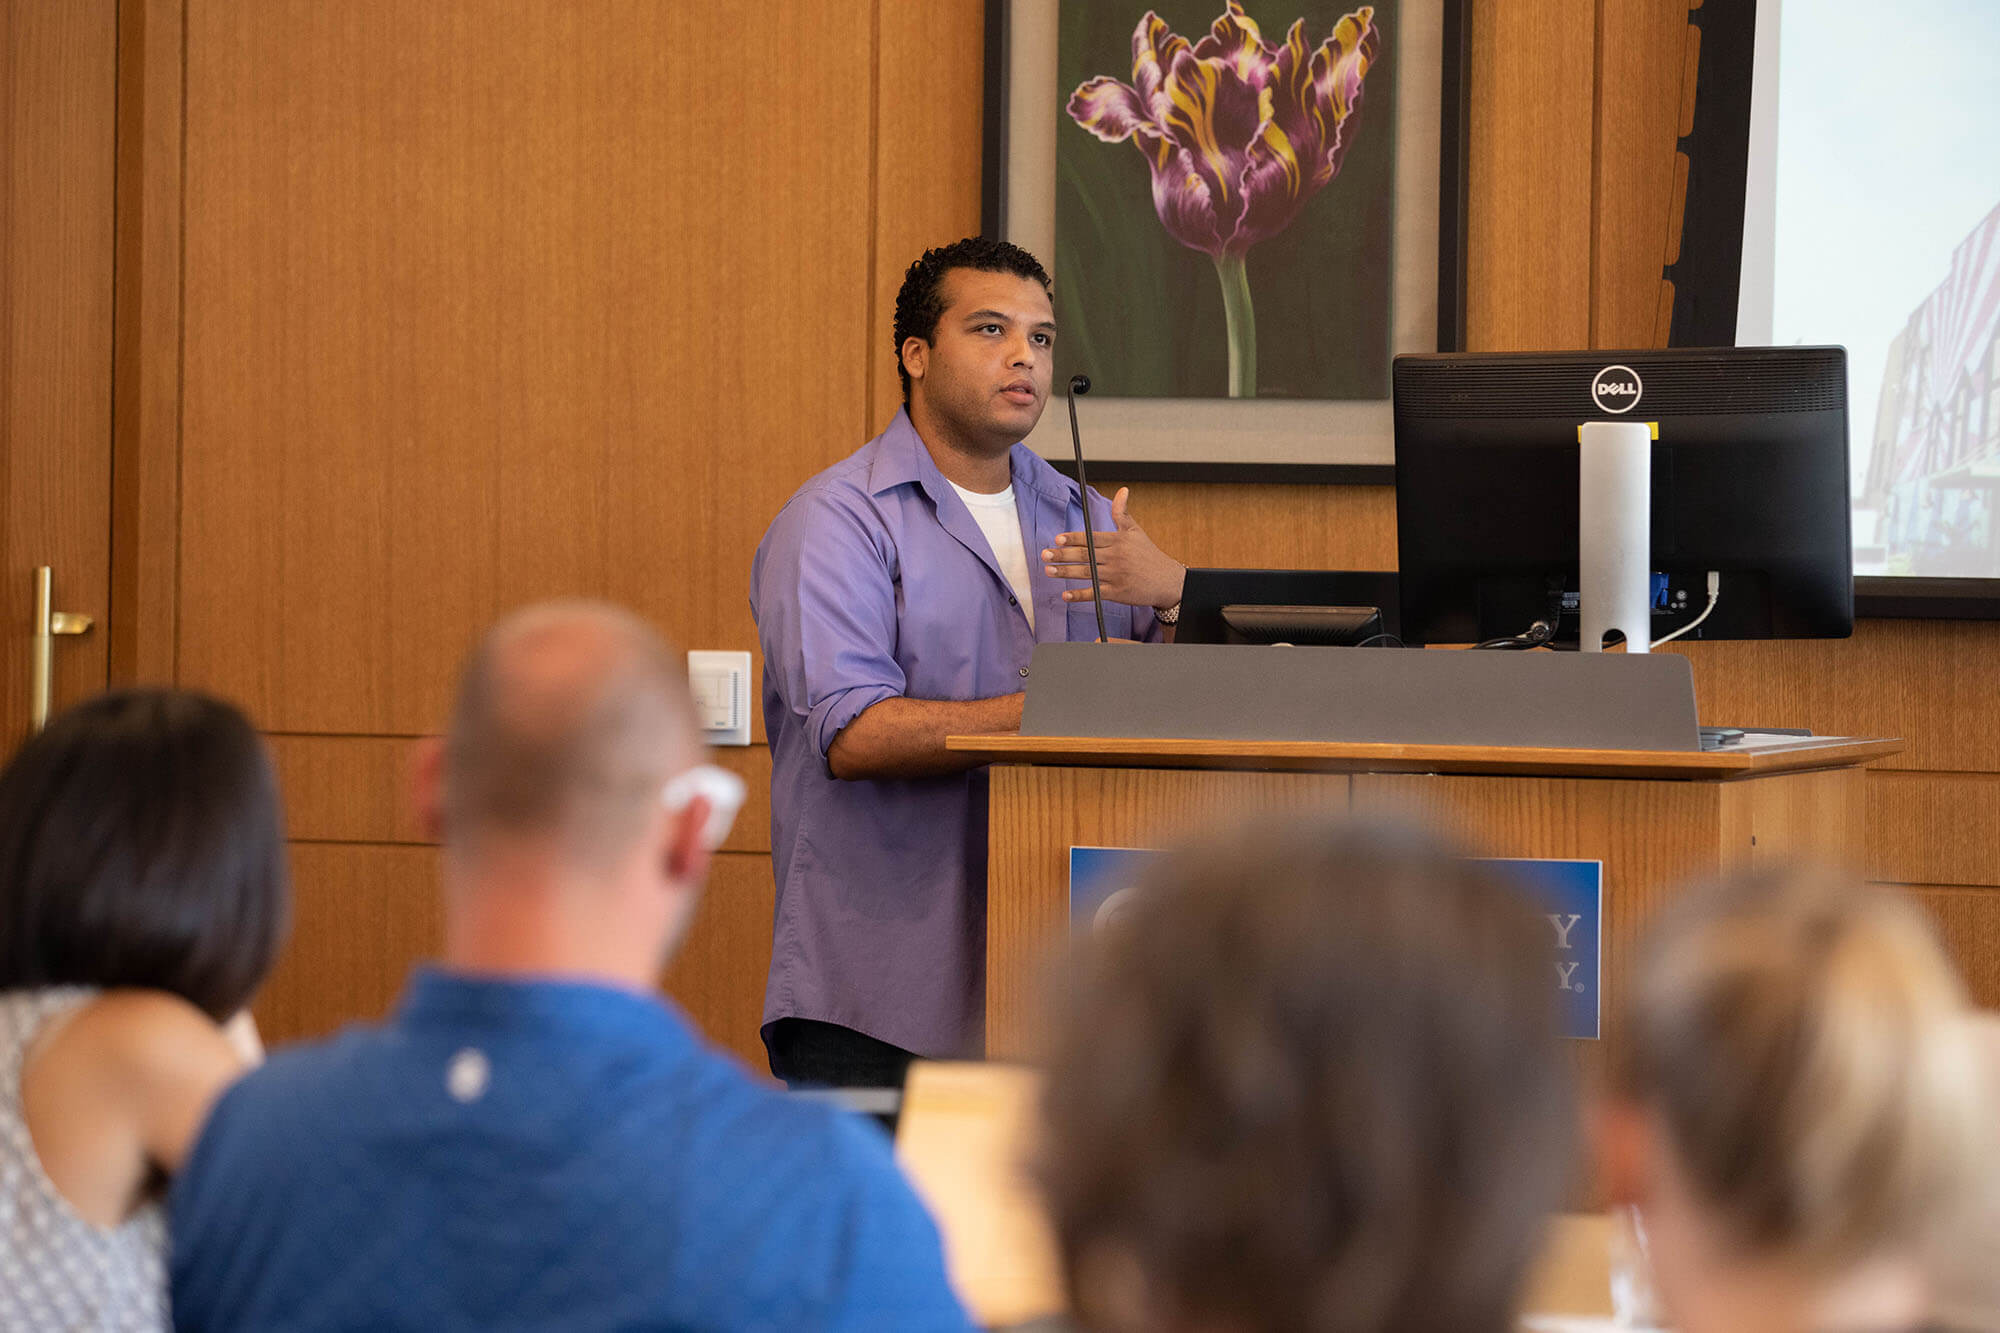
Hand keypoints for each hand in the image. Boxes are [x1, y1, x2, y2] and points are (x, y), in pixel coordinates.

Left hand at [1042, 487, 1186, 609]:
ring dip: (1066, 572)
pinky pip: (1095, 593)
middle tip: (1045, 555)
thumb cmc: (1149, 554)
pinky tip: (1065, 595)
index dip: (1073, 538)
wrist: (1167, 581)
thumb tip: (1122, 490)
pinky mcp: (1117, 593)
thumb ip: (1122, 513)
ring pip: (1086, 573)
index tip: (1058, 538)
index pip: (1091, 538)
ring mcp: (1116, 576)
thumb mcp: (1136, 531)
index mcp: (1118, 541)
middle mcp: (1116, 557)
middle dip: (1063, 555)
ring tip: (1049, 571)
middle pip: (1085, 555)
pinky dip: (1080, 595)